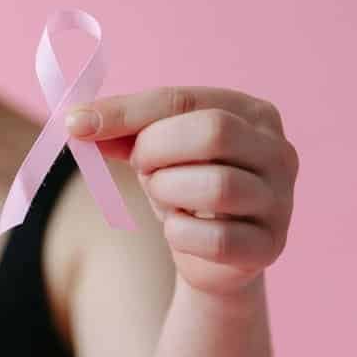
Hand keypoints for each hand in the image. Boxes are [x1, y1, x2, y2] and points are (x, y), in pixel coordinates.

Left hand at [66, 86, 298, 298]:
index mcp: (252, 112)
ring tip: (165, 197)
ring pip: (217, 186)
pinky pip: (217, 240)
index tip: (75, 124)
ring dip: (169, 192)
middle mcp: (278, 151)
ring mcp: (281, 200)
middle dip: (157, 151)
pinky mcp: (270, 246)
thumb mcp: (154, 150)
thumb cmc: (185, 186)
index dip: (125, 112)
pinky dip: (181, 236)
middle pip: (213, 133)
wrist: (212, 255)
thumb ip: (121, 130)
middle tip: (142, 167)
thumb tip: (77, 122)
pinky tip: (179, 231)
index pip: (183, 100)